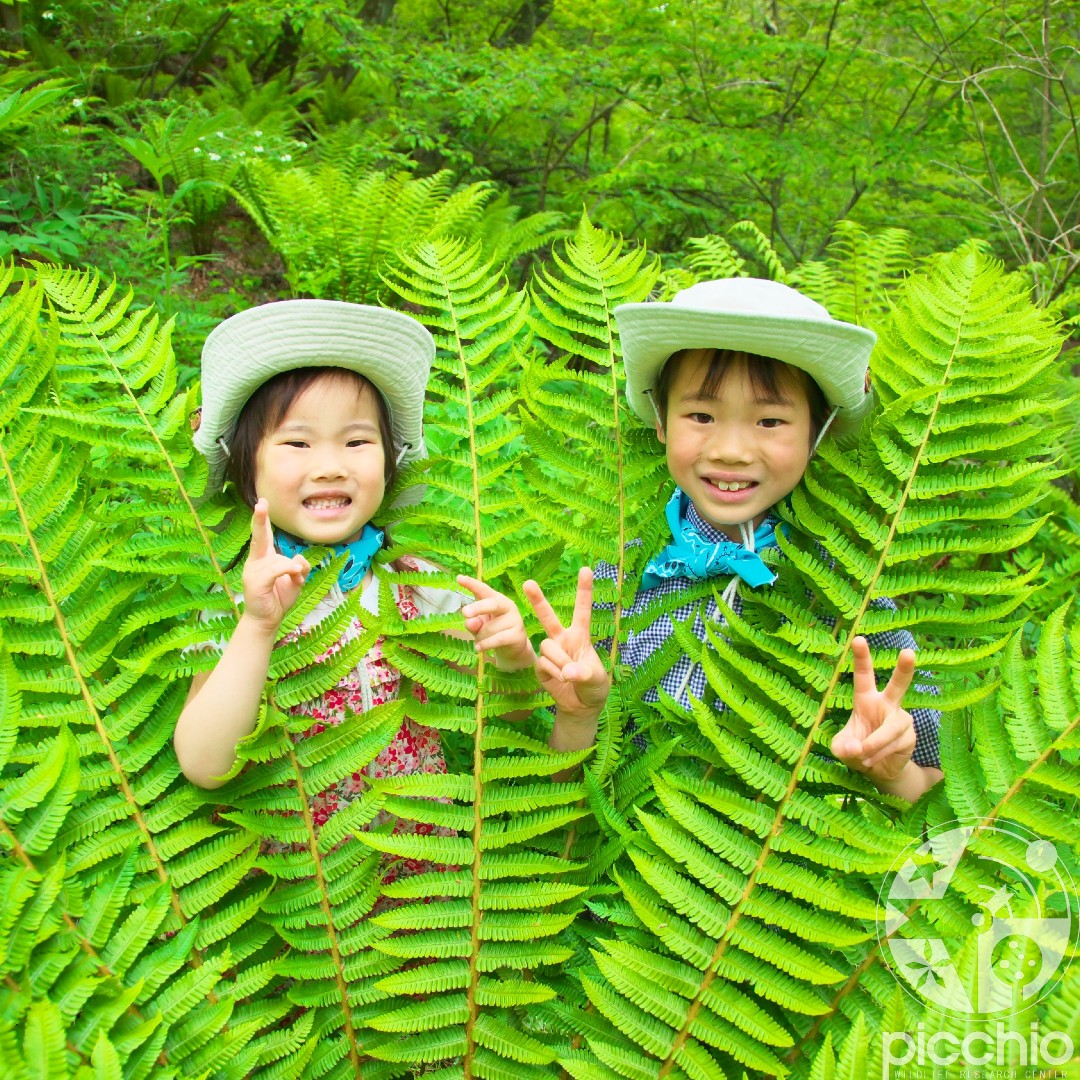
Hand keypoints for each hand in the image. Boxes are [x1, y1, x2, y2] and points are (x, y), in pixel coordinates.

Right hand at [241, 498, 309, 633]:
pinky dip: (288, 569)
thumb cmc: (278, 598)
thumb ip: (299, 568)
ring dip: (292, 570)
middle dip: (260, 520)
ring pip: (280, 560)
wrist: (267, 620)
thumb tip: (298, 560)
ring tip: (292, 581)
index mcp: (263, 559)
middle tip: (261, 503)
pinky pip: (277, 569)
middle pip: (259, 537)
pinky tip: (295, 572)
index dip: (263, 520)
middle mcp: (255, 562)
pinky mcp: (256, 582)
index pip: (264, 536)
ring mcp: (253, 572)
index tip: (262, 503)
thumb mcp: (295, 581)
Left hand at [458, 575, 535, 670]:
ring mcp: (515, 620)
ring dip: (480, 637)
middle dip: (478, 607)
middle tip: (465, 612)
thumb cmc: (494, 633)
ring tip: (480, 642)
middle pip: (492, 604)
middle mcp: (508, 606)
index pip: (483, 590)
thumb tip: (469, 621)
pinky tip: (479, 648)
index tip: (459, 578)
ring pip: (490, 628)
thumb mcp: (480, 627)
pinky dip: (485, 644)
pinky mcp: (518, 635)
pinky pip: (497, 639)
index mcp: (496, 600)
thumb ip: (474, 623)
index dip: (472, 584)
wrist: (513, 650)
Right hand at [522, 567, 610, 721]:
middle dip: (537, 600)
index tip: (586, 569)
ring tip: (569, 675)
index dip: (584, 590)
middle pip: (548, 617)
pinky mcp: (540, 666)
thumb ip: (585, 673)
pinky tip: (561, 681)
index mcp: (581, 636)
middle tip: (528, 582)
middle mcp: (563, 639)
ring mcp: (551, 652)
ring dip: (559, 662)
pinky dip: (553, 673)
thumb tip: (568, 672)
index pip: (582, 610)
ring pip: (547, 647)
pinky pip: (542, 664)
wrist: (581, 706)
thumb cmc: (594, 687)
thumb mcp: (597, 679)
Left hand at [831, 636, 916, 782]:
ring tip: (863, 756)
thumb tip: (857, 748)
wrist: (877, 770)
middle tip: (908, 652)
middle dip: (904, 669)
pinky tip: (873, 759)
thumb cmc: (856, 750)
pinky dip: (879, 754)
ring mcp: (901, 719)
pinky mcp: (910, 735)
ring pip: (889, 729)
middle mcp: (887, 704)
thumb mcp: (841, 748)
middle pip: (898, 685)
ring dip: (873, 745)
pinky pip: (894, 744)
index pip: (863, 675)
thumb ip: (842, 747)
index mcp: (866, 699)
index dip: (861, 657)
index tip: (858, 639)